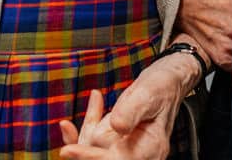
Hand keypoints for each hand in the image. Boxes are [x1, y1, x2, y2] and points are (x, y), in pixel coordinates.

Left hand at [58, 53, 197, 159]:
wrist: (165, 79)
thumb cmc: (161, 85)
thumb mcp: (148, 93)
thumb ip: (132, 111)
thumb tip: (117, 127)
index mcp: (152, 147)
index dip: (94, 158)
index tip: (70, 151)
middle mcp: (137, 153)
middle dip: (84, 155)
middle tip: (66, 150)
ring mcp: (124, 147)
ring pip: (94, 152)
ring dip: (78, 144)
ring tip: (67, 128)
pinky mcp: (113, 139)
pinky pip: (92, 142)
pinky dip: (78, 135)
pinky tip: (67, 126)